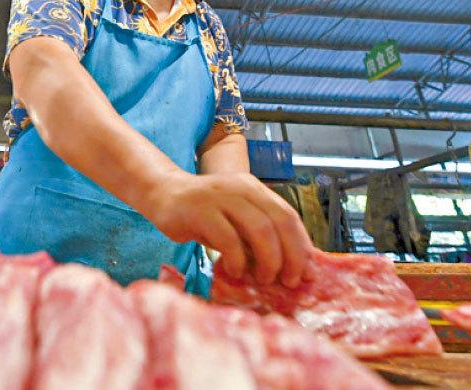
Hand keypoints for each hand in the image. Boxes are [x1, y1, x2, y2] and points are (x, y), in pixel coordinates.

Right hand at [140, 171, 315, 287]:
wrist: (164, 193)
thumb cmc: (204, 214)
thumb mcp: (236, 219)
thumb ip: (259, 235)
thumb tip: (291, 267)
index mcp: (255, 189)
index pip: (289, 216)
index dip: (301, 245)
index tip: (307, 272)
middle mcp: (242, 188)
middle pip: (279, 223)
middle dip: (290, 256)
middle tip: (288, 281)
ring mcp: (221, 197)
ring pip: (259, 229)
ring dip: (267, 260)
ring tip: (263, 279)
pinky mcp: (200, 211)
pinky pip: (229, 239)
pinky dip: (237, 260)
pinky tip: (234, 271)